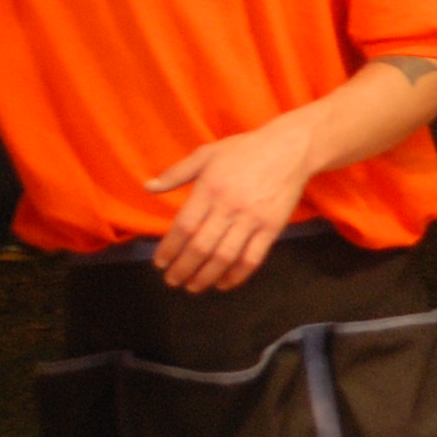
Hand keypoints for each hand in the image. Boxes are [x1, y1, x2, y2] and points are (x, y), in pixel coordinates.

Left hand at [142, 115, 317, 292]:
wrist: (289, 149)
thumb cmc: (244, 150)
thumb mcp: (206, 154)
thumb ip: (175, 173)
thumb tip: (147, 187)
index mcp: (210, 188)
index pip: (184, 226)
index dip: (169, 249)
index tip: (160, 263)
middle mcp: (229, 207)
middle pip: (201, 246)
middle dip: (183, 268)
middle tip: (172, 281)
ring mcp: (252, 219)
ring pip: (225, 257)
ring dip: (206, 277)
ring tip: (193, 287)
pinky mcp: (271, 228)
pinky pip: (252, 258)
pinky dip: (237, 275)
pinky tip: (224, 283)